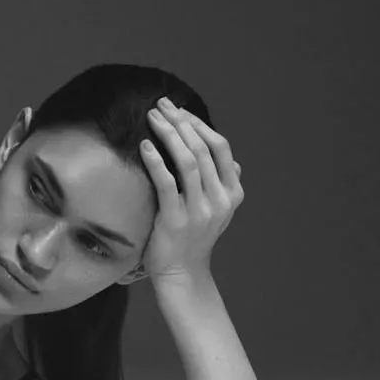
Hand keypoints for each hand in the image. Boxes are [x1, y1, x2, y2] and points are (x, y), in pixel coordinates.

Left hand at [139, 97, 244, 280]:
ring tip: (152, 118)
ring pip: (188, 161)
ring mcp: (200, 211)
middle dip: (181, 122)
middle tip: (162, 105)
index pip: (221, 147)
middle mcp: (220, 200)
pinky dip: (156, 161)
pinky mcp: (176, 220)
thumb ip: (225, 184)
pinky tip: (145, 146)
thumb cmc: (194, 238)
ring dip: (169, 134)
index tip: (179, 111)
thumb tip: (234, 161)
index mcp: (233, 193)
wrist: (182, 274)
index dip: (200, 125)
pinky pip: (167, 183)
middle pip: (203, 149)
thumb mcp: (217, 211)